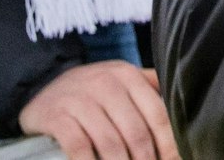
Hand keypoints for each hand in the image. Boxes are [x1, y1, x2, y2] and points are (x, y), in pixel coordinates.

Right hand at [20, 61, 175, 159]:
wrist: (39, 84)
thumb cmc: (91, 90)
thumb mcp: (120, 80)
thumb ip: (150, 89)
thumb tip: (184, 115)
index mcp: (128, 75)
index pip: (158, 114)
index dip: (169, 144)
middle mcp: (106, 84)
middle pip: (137, 133)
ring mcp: (80, 99)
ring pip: (111, 143)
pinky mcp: (57, 116)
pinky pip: (80, 147)